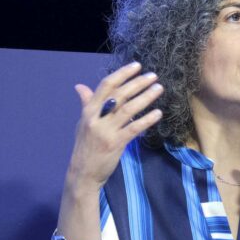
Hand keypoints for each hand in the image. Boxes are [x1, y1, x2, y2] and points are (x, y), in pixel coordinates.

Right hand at [67, 62, 162, 191]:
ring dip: (145, 97)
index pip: (106, 86)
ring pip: (128, 110)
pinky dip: (147, 120)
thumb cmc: (85, 146)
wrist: (83, 173)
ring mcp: (106, 131)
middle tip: (153, 76)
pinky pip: (134, 129)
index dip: (122, 74)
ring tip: (159, 88)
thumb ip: (86, 104)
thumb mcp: (82, 123)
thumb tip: (80, 86)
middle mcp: (96, 118)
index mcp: (88, 111)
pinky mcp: (115, 144)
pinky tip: (158, 113)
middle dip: (138, 83)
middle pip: (120, 95)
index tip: (136, 66)